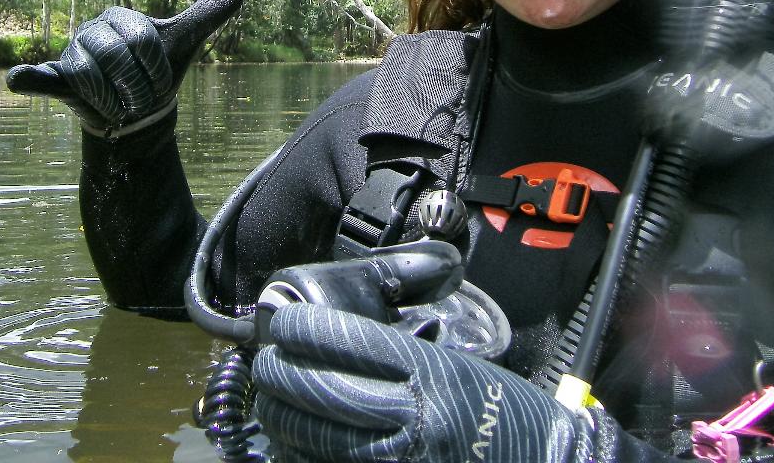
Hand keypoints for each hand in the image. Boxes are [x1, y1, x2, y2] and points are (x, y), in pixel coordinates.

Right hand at [5, 0, 241, 136]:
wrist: (134, 108)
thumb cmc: (156, 70)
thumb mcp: (183, 43)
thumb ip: (205, 16)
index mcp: (122, 17)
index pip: (143, 40)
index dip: (156, 70)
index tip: (162, 88)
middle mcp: (92, 29)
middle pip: (116, 58)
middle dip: (135, 88)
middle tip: (141, 104)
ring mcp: (71, 53)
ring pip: (89, 76)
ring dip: (110, 101)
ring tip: (119, 111)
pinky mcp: (56, 79)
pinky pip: (37, 76)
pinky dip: (27, 79)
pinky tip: (17, 79)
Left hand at [252, 303, 594, 462]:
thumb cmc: (505, 415)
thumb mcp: (459, 366)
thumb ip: (406, 354)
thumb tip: (341, 340)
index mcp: (428, 370)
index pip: (345, 338)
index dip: (303, 329)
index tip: (286, 324)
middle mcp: (412, 414)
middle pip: (318, 387)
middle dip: (279, 373)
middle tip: (269, 363)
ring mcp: (402, 458)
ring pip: (315, 435)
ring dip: (282, 416)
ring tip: (273, 402)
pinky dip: (302, 457)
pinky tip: (294, 445)